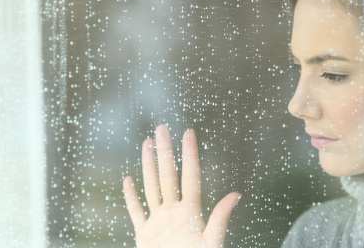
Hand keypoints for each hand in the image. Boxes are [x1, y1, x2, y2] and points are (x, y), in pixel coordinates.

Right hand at [123, 125, 240, 247]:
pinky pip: (135, 211)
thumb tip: (236, 195)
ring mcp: (158, 222)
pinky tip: (128, 180)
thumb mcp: (211, 243)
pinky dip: (130, 196)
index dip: (189, 154)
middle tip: (162, 128)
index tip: (188, 133)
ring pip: (152, 187)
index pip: (190, 176)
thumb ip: (220, 219)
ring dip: (148, 166)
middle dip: (165, 151)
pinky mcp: (144, 235)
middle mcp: (174, 212)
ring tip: (147, 143)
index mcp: (191, 212)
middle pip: (168, 175)